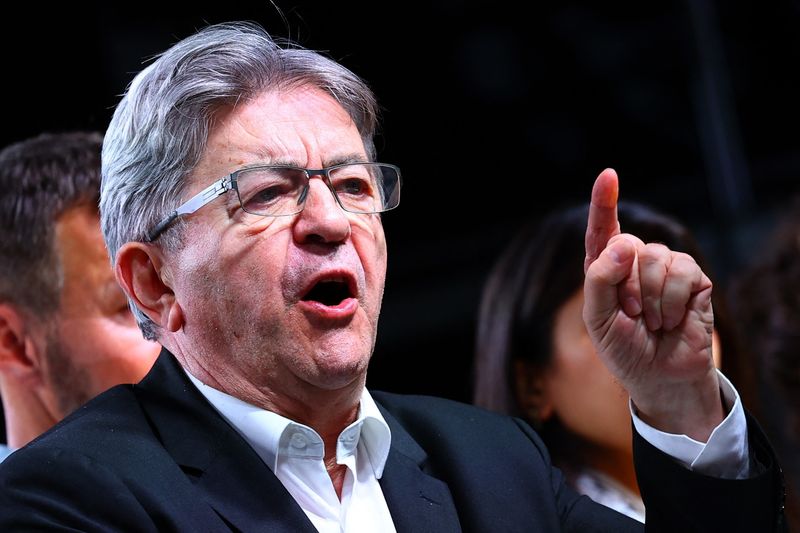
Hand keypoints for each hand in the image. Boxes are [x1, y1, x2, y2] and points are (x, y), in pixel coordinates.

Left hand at [582, 169, 722, 440]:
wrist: (659, 378)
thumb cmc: (624, 348)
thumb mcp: (597, 319)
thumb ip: (599, 279)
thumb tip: (623, 242)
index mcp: (605, 268)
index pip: (603, 229)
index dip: (605, 201)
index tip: (608, 175)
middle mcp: (635, 261)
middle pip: (629, 244)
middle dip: (626, 285)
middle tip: (631, 315)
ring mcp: (666, 267)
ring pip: (655, 257)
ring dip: (649, 297)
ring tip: (651, 321)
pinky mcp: (693, 279)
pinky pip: (681, 271)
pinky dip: (671, 300)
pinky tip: (671, 319)